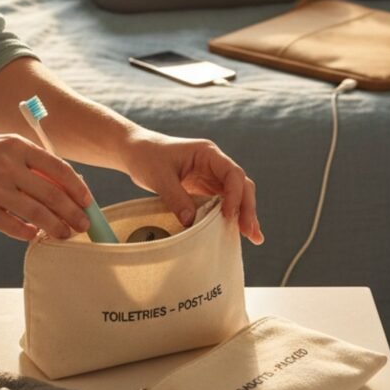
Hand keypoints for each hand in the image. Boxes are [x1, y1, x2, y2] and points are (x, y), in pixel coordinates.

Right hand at [0, 133, 93, 241]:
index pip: (58, 168)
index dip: (77, 187)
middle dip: (73, 213)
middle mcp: (8, 167)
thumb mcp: (0, 145)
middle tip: (84, 224)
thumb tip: (62, 182)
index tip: (87, 200)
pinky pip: (13, 227)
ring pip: (37, 214)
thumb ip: (28, 162)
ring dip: (56, 227)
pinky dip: (29, 234)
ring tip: (66, 234)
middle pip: (52, 195)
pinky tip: (36, 235)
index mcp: (16, 146)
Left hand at [122, 131, 262, 244]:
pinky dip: (231, 217)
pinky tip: (237, 233)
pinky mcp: (204, 189)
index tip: (229, 216)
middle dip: (247, 208)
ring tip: (253, 238)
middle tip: (250, 233)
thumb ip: (176, 198)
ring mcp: (211, 177)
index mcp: (208, 154)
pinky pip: (223, 203)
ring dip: (244, 215)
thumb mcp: (159, 177)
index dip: (235, 195)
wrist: (136, 152)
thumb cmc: (147, 157)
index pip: (232, 173)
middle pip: (240, 185)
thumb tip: (191, 223)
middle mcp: (214, 164)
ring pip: (236, 195)